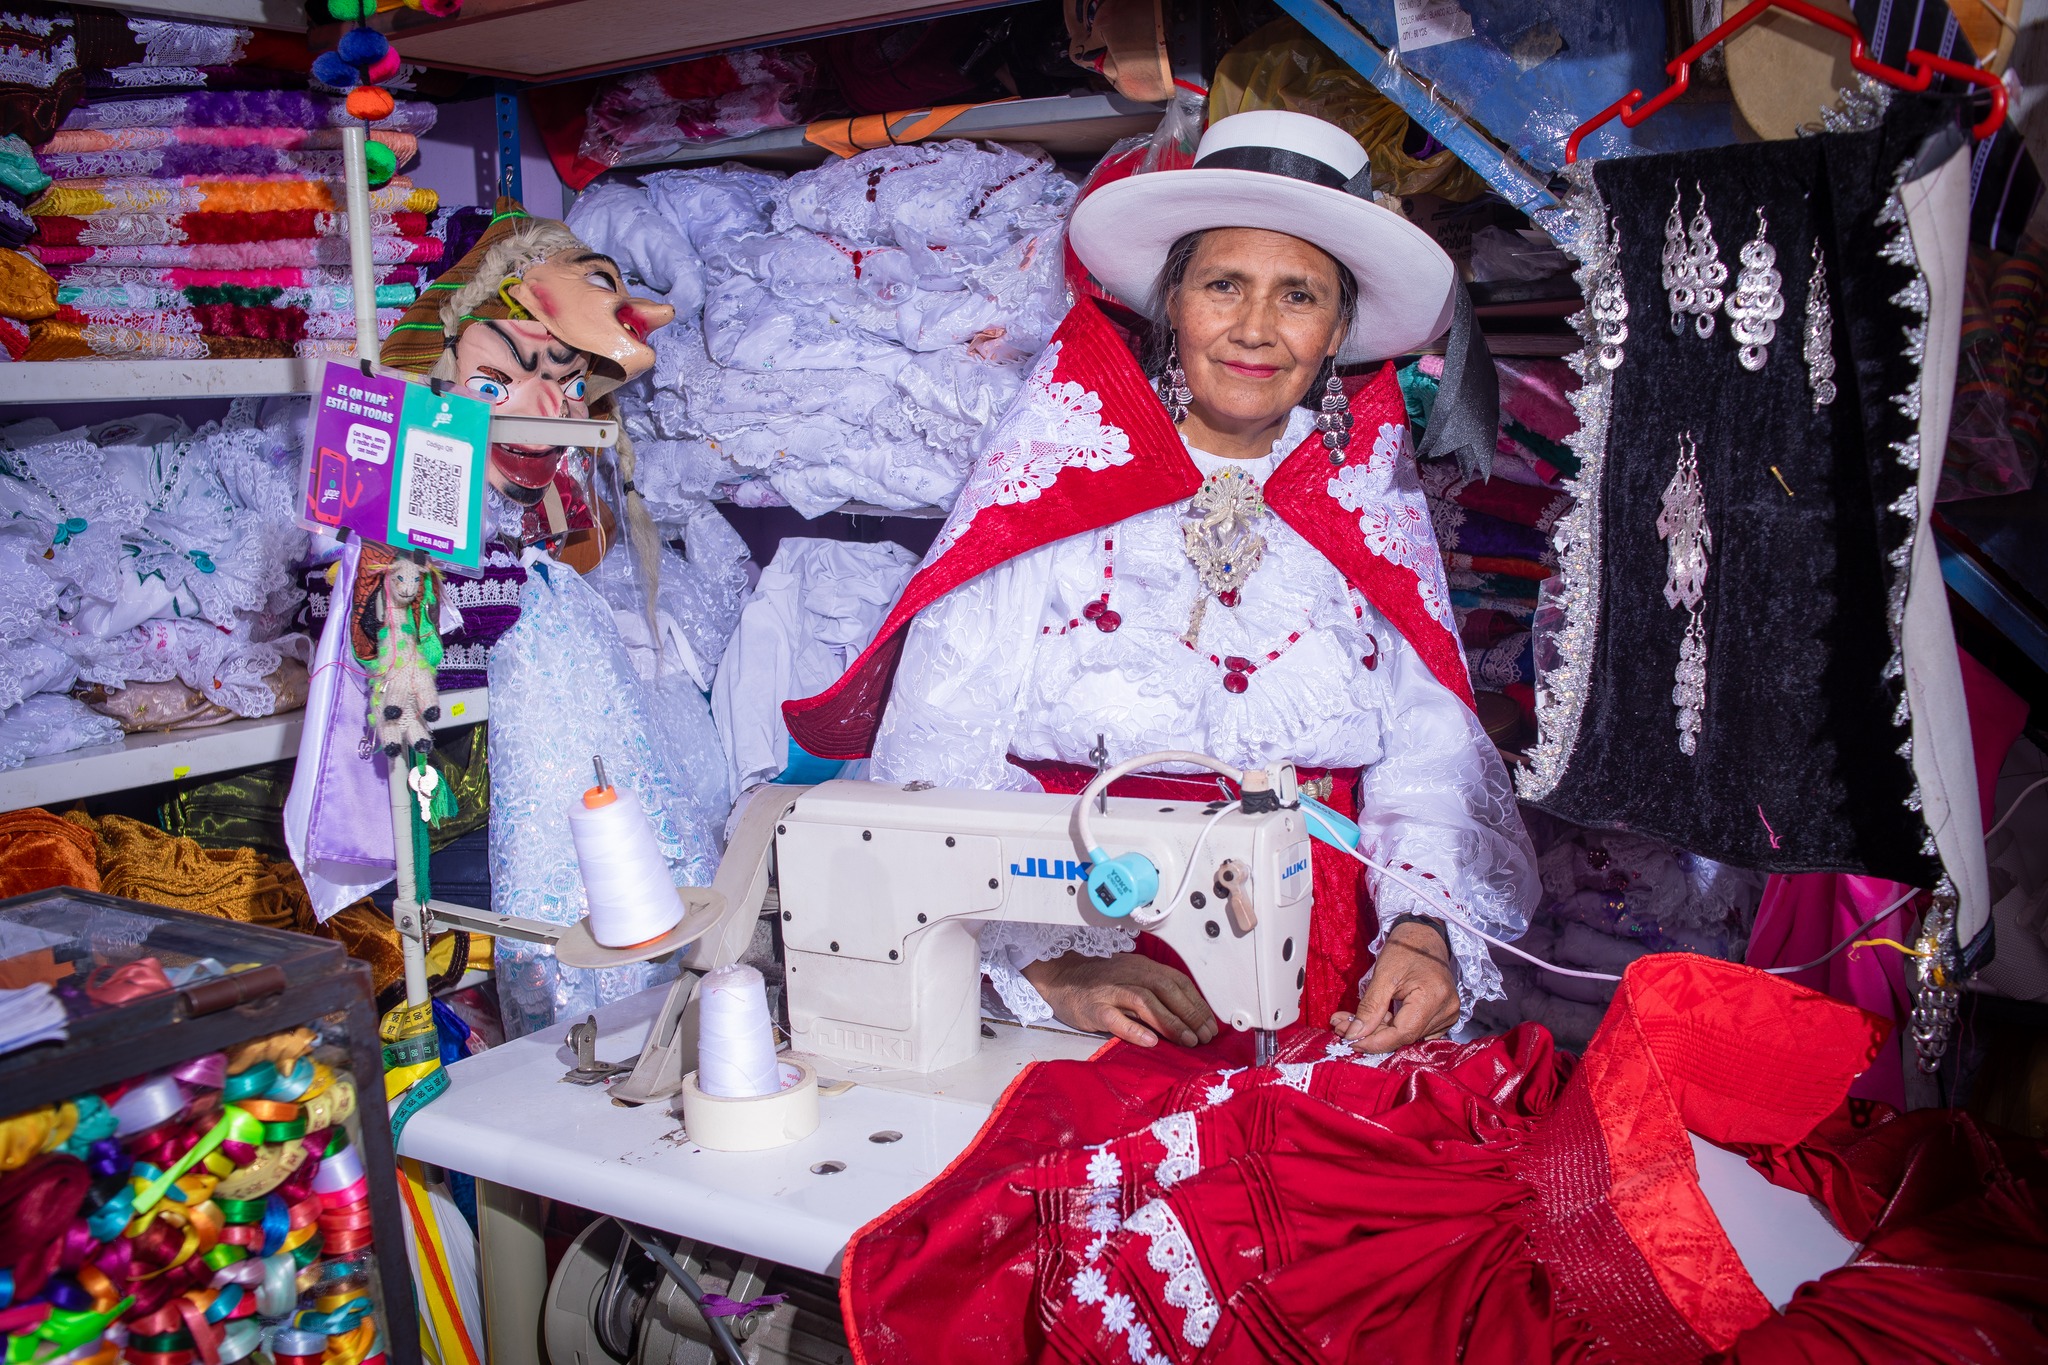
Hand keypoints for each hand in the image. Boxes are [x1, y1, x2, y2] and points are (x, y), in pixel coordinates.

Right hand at [1021, 951, 1219, 1047]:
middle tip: (1204, 1036)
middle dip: (1189, 1014)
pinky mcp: (1093, 1007)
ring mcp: (1110, 990)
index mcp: (1143, 966)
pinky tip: (1150, 1042)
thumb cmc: (1101, 982)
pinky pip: (1114, 1018)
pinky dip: (1134, 1030)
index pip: (1177, 981)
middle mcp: (1129, 974)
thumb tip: (1190, 1016)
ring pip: (1144, 1002)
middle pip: (1165, 989)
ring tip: (1187, 1040)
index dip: (1197, 1003)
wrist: (1060, 977)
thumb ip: (1156, 992)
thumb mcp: (1132, 978)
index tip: (1211, 1025)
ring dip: (1170, 1022)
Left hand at [1331, 920, 1460, 1053]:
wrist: (1424, 937)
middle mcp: (1447, 1011)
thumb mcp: (1383, 974)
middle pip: (1404, 1036)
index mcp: (1433, 998)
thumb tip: (1353, 1035)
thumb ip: (1370, 1007)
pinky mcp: (1444, 1017)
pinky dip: (1393, 1028)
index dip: (1375, 1042)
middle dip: (1371, 1035)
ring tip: (1353, 1021)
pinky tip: (1376, 1020)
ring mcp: (1448, 1015)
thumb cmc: (1404, 949)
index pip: (1403, 1033)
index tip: (1349, 1041)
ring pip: (1408, 1036)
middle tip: (1342, 1027)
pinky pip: (1416, 1031)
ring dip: (1379, 1032)